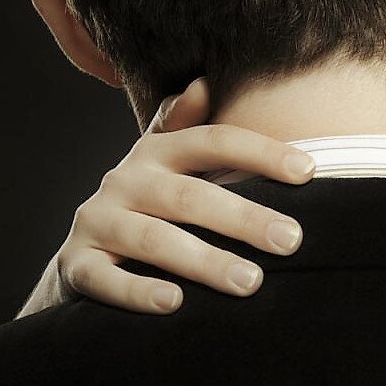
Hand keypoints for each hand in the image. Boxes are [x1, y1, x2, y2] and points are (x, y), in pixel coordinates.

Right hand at [17, 77, 313, 316]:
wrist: (84, 254)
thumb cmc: (149, 204)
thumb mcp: (168, 162)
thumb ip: (188, 125)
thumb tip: (206, 82)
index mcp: (156, 151)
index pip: (213, 142)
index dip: (261, 153)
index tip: (309, 170)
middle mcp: (124, 180)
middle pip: (189, 196)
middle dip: (243, 218)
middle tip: (290, 240)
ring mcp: (97, 222)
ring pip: (153, 240)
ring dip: (204, 261)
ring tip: (250, 282)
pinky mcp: (76, 264)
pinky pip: (105, 279)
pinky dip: (139, 292)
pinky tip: (175, 303)